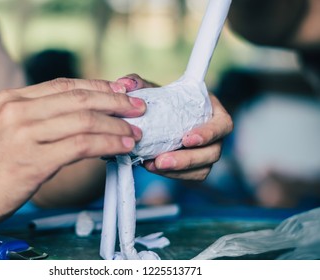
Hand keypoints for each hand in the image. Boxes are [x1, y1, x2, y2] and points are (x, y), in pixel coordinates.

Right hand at [0, 78, 144, 236]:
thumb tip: (78, 117)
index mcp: (13, 99)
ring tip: (135, 132)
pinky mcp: (33, 160)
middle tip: (138, 107)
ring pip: (85, 120)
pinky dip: (107, 144)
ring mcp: (25, 134)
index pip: (65, 85)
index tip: (121, 91)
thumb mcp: (8, 129)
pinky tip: (122, 147)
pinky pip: (81, 146)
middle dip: (115, 101)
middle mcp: (19, 110)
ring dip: (116, 126)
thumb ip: (38, 118)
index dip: (98, 86)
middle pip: (80, 98)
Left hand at [116, 74, 232, 180]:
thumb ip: (139, 84)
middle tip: (161, 160)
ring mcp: (207, 153)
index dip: (208, 133)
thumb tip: (125, 84)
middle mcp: (215, 135)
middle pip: (213, 152)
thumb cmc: (162, 101)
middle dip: (187, 159)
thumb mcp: (152, 90)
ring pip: (202, 169)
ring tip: (153, 165)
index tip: (186, 138)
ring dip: (178, 171)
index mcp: (213, 112)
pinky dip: (172, 175)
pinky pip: (190, 176)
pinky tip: (152, 167)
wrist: (156, 119)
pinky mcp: (196, 167)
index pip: (223, 125)